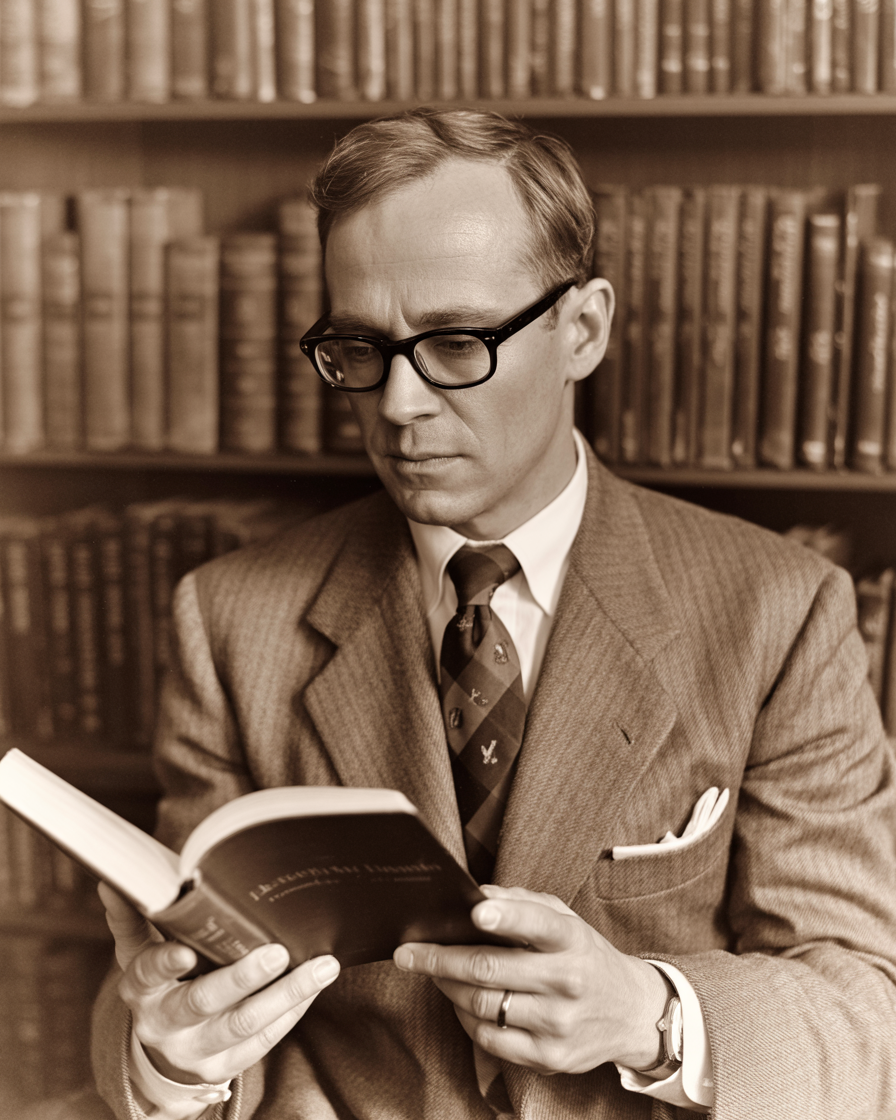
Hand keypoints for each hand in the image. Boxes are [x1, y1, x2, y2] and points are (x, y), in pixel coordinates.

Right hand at [99, 882, 340, 1084]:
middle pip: (205, 1001)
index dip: (166, 962)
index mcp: (142, 988)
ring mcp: (196, 1049)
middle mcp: (165, 1023)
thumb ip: (132, 918)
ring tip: (323, 966)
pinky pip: (265, 1038)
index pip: (149, 972)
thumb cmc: (159, 984)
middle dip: (243, 977)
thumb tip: (112, 881)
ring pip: (245, 1023)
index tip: (186, 951)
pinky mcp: (225, 1067)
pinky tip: (315, 985)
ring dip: (288, 993)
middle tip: (277, 952)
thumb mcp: (138, 954)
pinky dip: (293, 1010)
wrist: (161, 1056)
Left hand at [393, 885, 668, 1075]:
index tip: (474, 912)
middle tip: (408, 952)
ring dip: (447, 987)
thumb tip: (478, 896)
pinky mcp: (550, 1058)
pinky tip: (459, 1002)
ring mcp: (559, 1024)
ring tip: (431, 973)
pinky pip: (490, 1039)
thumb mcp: (565, 920)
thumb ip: (523, 904)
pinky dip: (465, 1019)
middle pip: (490, 970)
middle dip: (440, 959)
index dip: (505, 918)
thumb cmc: (584, 956)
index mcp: (572, 940)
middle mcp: (568, 981)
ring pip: (483, 1006)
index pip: (538, 924)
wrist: (630, 1012)